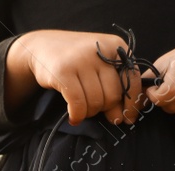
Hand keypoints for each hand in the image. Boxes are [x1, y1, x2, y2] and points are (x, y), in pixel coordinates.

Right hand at [5, 30, 143, 124]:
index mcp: (116, 46)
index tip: (127, 119)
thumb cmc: (77, 60)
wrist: (42, 46)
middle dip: (105, 108)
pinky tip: (73, 117)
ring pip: (96, 102)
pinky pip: (78, 104)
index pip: (132, 80)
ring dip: (89, 112)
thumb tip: (121, 118)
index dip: (131, 104)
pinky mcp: (64, 71)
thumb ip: (114, 87)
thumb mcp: (100, 65)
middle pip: (113, 95)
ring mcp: (81, 59)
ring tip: (81, 109)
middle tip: (94, 108)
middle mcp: (101, 50)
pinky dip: (77, 115)